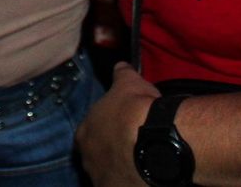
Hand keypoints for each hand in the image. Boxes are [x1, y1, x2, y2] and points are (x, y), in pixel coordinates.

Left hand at [76, 62, 158, 186]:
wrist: (156, 141)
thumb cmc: (137, 109)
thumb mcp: (129, 83)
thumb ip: (121, 74)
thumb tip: (120, 65)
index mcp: (84, 132)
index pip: (89, 131)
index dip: (104, 128)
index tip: (119, 126)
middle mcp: (87, 158)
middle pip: (96, 155)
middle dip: (109, 151)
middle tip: (130, 145)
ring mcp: (100, 178)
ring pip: (107, 173)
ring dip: (119, 168)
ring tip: (140, 162)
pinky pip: (120, 184)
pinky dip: (130, 180)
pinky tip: (143, 175)